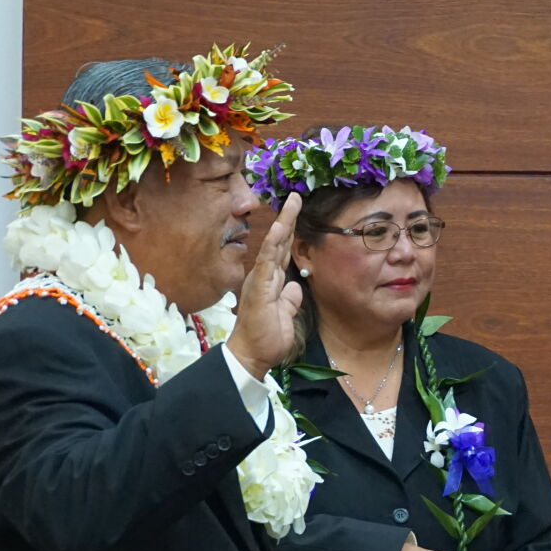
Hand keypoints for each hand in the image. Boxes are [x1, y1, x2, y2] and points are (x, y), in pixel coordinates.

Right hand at [225, 193, 303, 378]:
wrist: (252, 355)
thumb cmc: (266, 336)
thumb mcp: (285, 314)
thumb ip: (289, 299)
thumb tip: (294, 286)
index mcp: (270, 281)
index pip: (282, 250)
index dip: (290, 231)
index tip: (298, 211)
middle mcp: (263, 275)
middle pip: (278, 241)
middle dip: (288, 218)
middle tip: (296, 196)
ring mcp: (260, 279)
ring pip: (272, 245)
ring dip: (283, 223)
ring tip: (292, 202)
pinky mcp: (259, 288)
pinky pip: (266, 262)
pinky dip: (272, 244)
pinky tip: (280, 228)